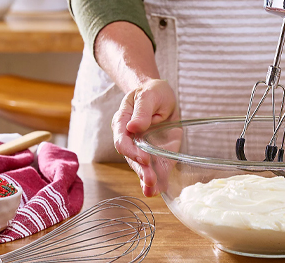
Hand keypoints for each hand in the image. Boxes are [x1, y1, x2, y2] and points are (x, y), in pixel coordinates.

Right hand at [111, 79, 178, 196]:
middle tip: (151, 179)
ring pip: (141, 167)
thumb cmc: (152, 92)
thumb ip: (142, 110)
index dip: (132, 151)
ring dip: (147, 180)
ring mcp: (143, 148)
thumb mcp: (149, 95)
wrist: (162, 96)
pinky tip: (159, 191)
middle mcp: (130, 139)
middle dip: (141, 170)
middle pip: (131, 158)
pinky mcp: (156, 153)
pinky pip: (156, 168)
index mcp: (123, 122)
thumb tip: (133, 127)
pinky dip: (158, 180)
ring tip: (153, 190)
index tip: (145, 158)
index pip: (122, 141)